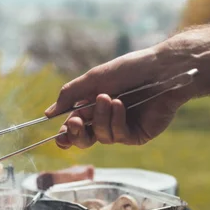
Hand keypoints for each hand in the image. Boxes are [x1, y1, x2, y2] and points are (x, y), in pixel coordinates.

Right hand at [45, 46, 192, 148]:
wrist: (161, 69)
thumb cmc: (129, 69)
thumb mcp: (94, 79)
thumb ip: (70, 96)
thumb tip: (48, 114)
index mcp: (93, 106)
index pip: (74, 127)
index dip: (66, 134)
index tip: (60, 135)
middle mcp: (106, 119)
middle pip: (84, 140)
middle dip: (77, 133)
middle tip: (75, 122)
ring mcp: (122, 129)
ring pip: (101, 137)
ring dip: (101, 118)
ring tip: (109, 98)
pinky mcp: (137, 135)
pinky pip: (118, 136)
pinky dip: (116, 121)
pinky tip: (121, 106)